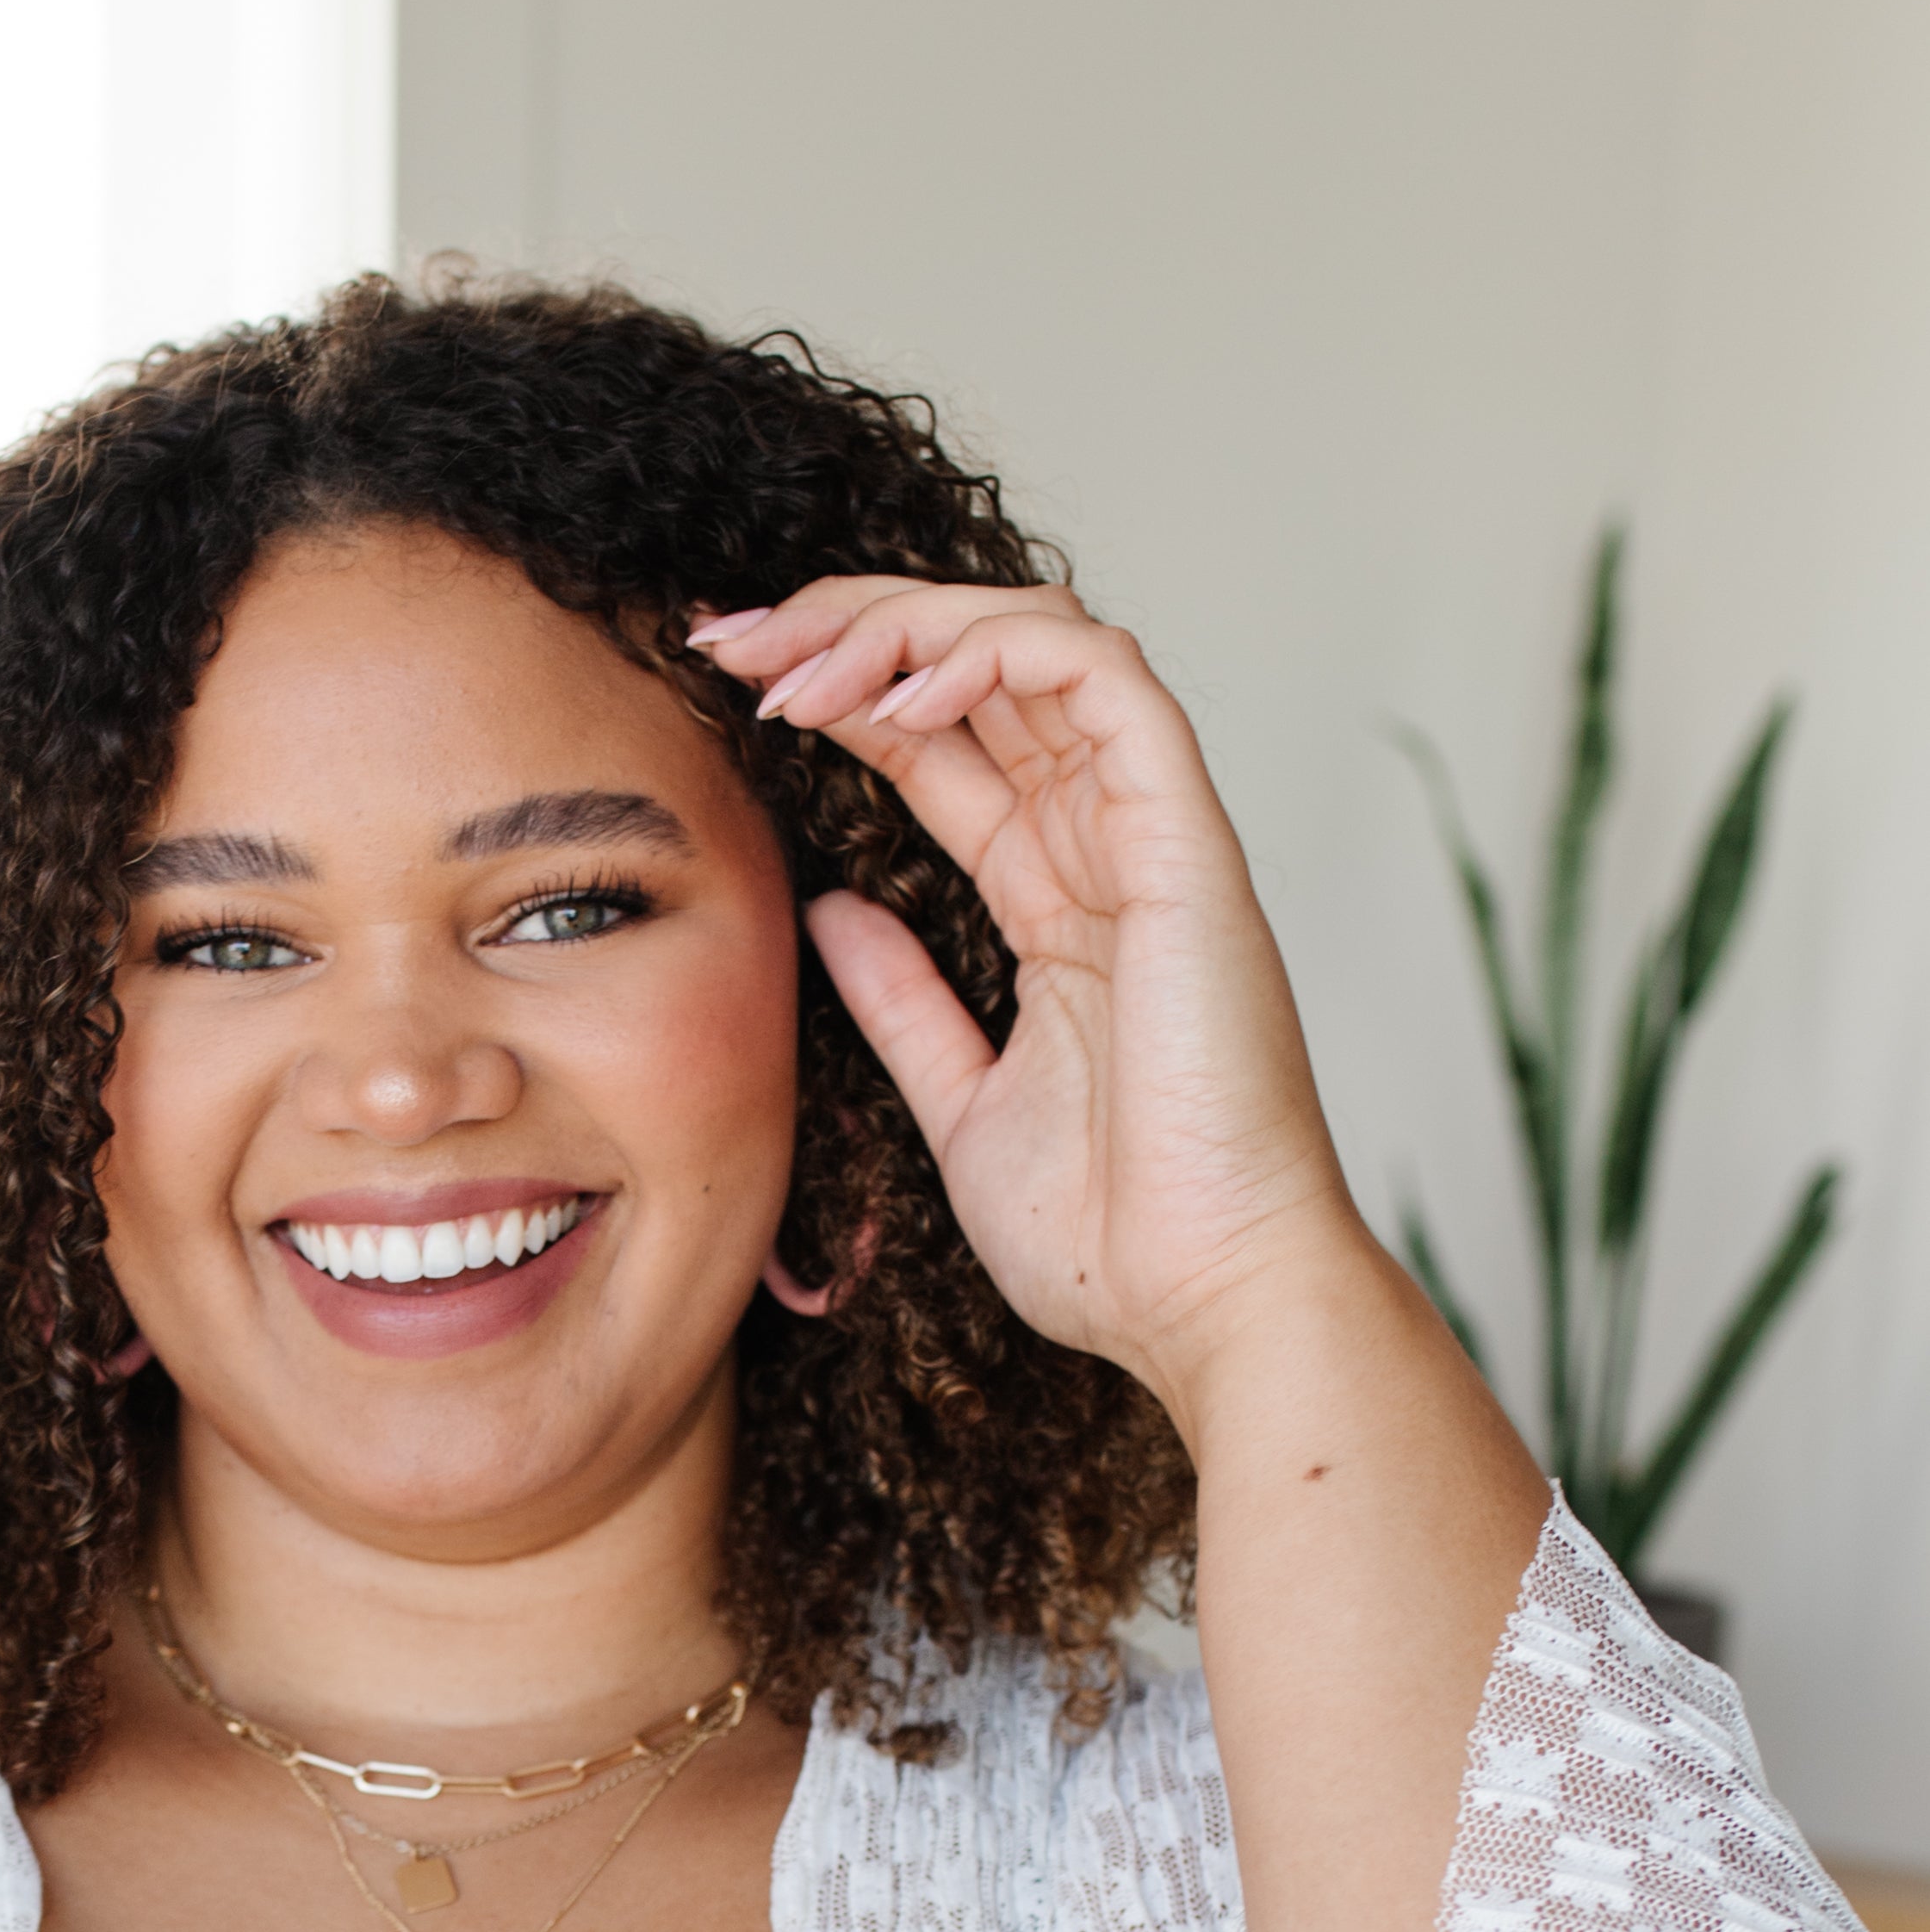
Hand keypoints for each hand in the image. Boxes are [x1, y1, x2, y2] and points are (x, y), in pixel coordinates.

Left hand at [690, 578, 1369, 1418]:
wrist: (1202, 1306)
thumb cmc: (1110, 1239)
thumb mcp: (962, 1104)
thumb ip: (905, 1002)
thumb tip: (833, 912)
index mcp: (1059, 906)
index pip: (945, 748)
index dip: (841, 695)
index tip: (728, 688)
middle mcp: (1106, 852)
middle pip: (980, 672)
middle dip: (849, 627)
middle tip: (732, 637)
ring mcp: (1151, 839)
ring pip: (1038, 645)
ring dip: (906, 625)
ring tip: (796, 659)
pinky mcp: (1187, 845)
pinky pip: (1105, 683)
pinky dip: (999, 653)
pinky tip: (898, 687)